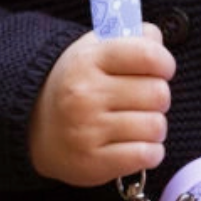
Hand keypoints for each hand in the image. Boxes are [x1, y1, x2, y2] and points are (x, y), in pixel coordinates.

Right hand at [29, 23, 174, 186]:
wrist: (34, 128)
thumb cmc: (76, 86)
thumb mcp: (94, 51)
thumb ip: (130, 38)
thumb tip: (158, 39)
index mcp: (88, 61)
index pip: (148, 55)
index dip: (165, 63)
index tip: (162, 70)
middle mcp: (86, 94)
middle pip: (158, 94)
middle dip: (158, 98)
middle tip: (143, 102)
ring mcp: (88, 130)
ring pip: (156, 126)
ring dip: (154, 128)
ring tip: (137, 125)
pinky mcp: (93, 162)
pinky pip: (147, 155)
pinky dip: (150, 152)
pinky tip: (136, 146)